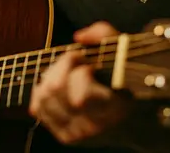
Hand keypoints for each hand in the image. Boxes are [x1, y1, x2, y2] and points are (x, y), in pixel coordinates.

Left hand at [29, 22, 130, 145]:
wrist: (131, 117)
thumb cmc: (124, 79)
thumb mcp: (123, 51)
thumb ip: (104, 33)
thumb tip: (78, 37)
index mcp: (114, 105)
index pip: (79, 87)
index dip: (76, 64)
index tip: (85, 60)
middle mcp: (94, 124)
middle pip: (55, 89)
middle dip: (59, 66)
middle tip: (72, 62)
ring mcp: (78, 133)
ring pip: (43, 98)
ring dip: (49, 78)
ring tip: (63, 72)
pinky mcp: (66, 137)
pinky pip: (39, 110)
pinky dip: (40, 94)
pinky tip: (54, 86)